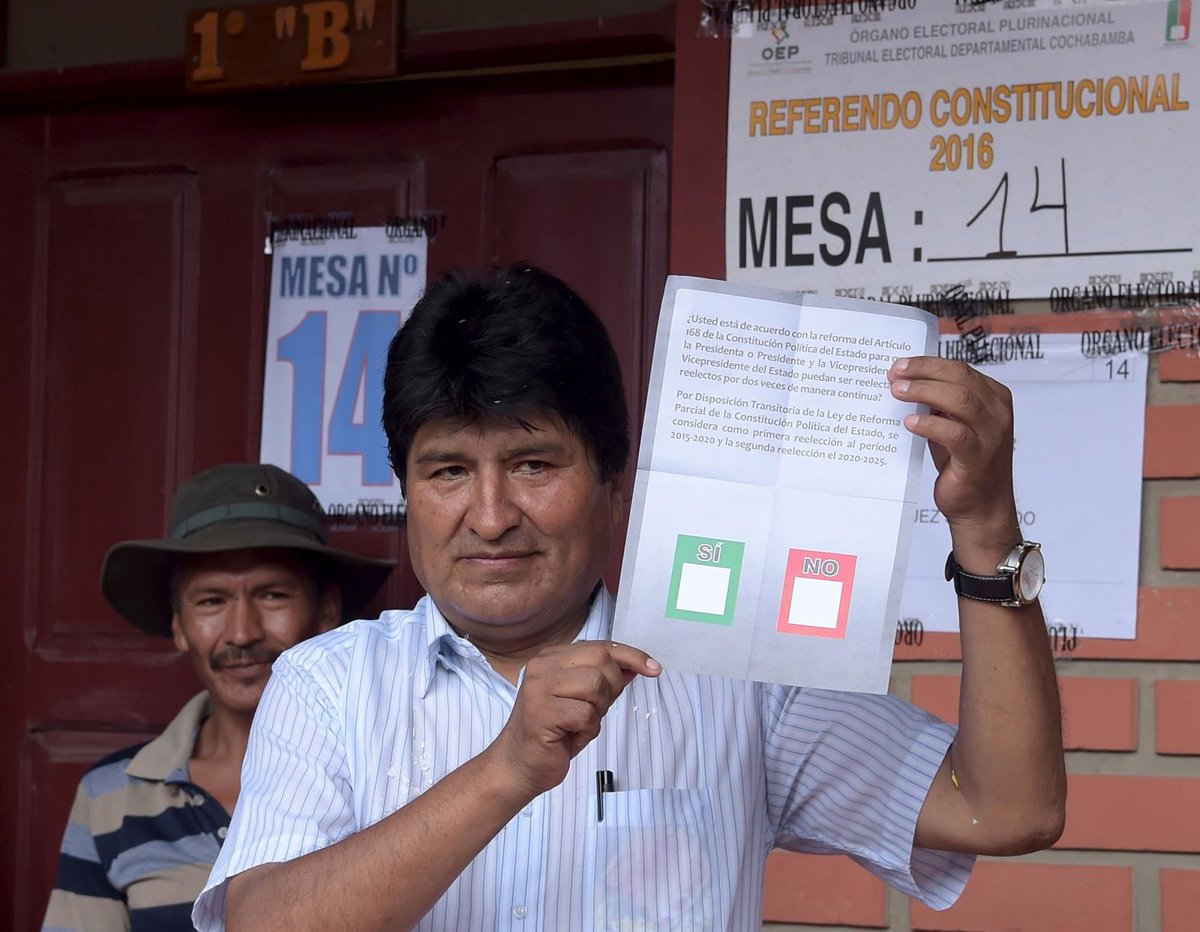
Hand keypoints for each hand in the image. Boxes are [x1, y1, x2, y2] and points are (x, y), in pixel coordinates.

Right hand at [486, 641, 659, 798]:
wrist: (520, 766)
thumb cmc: (552, 734)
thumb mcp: (583, 701)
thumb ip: (605, 681)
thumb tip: (636, 666)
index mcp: (552, 658)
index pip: (601, 646)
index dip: (632, 656)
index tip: (655, 668)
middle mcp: (542, 666)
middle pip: (601, 661)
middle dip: (612, 688)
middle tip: (596, 710)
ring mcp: (538, 687)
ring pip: (595, 686)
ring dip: (597, 712)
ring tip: (579, 724)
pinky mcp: (541, 712)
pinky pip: (585, 715)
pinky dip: (587, 731)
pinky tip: (570, 737)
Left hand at [888, 356, 1019, 559]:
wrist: (981, 508)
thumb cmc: (964, 464)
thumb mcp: (953, 426)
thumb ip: (939, 404)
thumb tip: (905, 381)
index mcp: (994, 398)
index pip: (960, 369)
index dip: (928, 364)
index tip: (900, 366)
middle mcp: (998, 412)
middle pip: (960, 377)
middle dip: (924, 371)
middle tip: (894, 374)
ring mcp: (992, 435)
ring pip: (960, 400)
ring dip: (924, 391)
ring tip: (897, 391)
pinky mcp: (979, 457)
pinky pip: (954, 434)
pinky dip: (930, 424)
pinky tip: (910, 422)